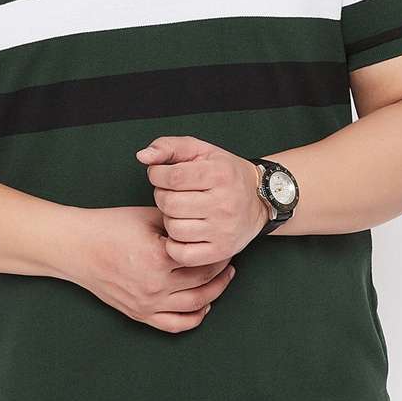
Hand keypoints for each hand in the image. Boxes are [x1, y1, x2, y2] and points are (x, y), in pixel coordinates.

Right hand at [70, 205, 236, 332]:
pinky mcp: (139, 314)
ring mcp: (147, 304)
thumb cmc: (109, 227)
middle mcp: (155, 286)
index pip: (203, 258)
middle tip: (230, 257)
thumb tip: (204, 227)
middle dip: (222, 269)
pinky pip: (175, 324)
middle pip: (204, 282)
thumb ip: (178, 225)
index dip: (219, 249)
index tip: (225, 240)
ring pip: (195, 305)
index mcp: (159, 258)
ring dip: (216, 292)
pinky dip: (195, 318)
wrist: (77, 247)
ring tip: (224, 278)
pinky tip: (205, 305)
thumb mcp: (147, 217)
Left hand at [135, 135, 267, 264]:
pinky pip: (182, 254)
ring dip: (168, 219)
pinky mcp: (221, 250)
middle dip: (161, 197)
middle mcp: (224, 203)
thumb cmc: (224, 172)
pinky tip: (181, 232)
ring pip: (174, 229)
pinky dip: (174, 244)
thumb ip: (169, 147)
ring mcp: (224, 230)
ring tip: (179, 211)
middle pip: (170, 204)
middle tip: (171, 194)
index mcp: (220, 174)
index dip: (157, 175)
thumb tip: (142, 156)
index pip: (172, 177)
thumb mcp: (200, 150)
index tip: (160, 175)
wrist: (259, 199)